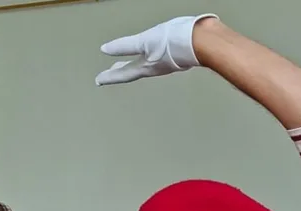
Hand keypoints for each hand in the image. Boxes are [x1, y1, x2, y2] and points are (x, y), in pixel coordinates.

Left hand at [95, 14, 218, 85]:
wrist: (201, 41)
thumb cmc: (175, 42)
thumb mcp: (144, 41)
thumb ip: (124, 46)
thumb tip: (105, 49)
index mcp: (145, 66)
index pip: (123, 74)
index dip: (109, 77)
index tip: (98, 80)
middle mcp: (154, 67)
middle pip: (132, 71)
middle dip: (119, 73)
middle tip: (108, 74)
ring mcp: (164, 63)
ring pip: (143, 67)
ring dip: (132, 67)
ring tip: (126, 65)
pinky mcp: (174, 56)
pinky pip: (154, 60)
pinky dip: (147, 59)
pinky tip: (151, 55)